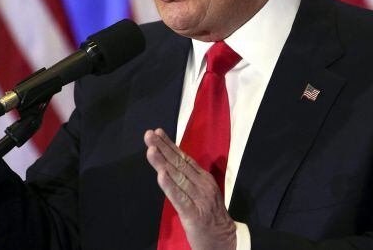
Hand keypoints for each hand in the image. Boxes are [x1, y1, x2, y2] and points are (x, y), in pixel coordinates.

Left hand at [144, 128, 236, 249]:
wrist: (224, 240)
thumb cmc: (210, 216)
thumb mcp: (202, 193)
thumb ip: (189, 179)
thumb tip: (171, 163)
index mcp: (204, 178)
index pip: (184, 158)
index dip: (170, 145)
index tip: (157, 133)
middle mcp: (202, 185)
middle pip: (179, 163)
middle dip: (162, 148)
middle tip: (148, 135)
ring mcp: (199, 198)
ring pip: (177, 177)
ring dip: (163, 162)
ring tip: (151, 150)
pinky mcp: (194, 213)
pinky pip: (179, 198)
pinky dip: (170, 186)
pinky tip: (161, 175)